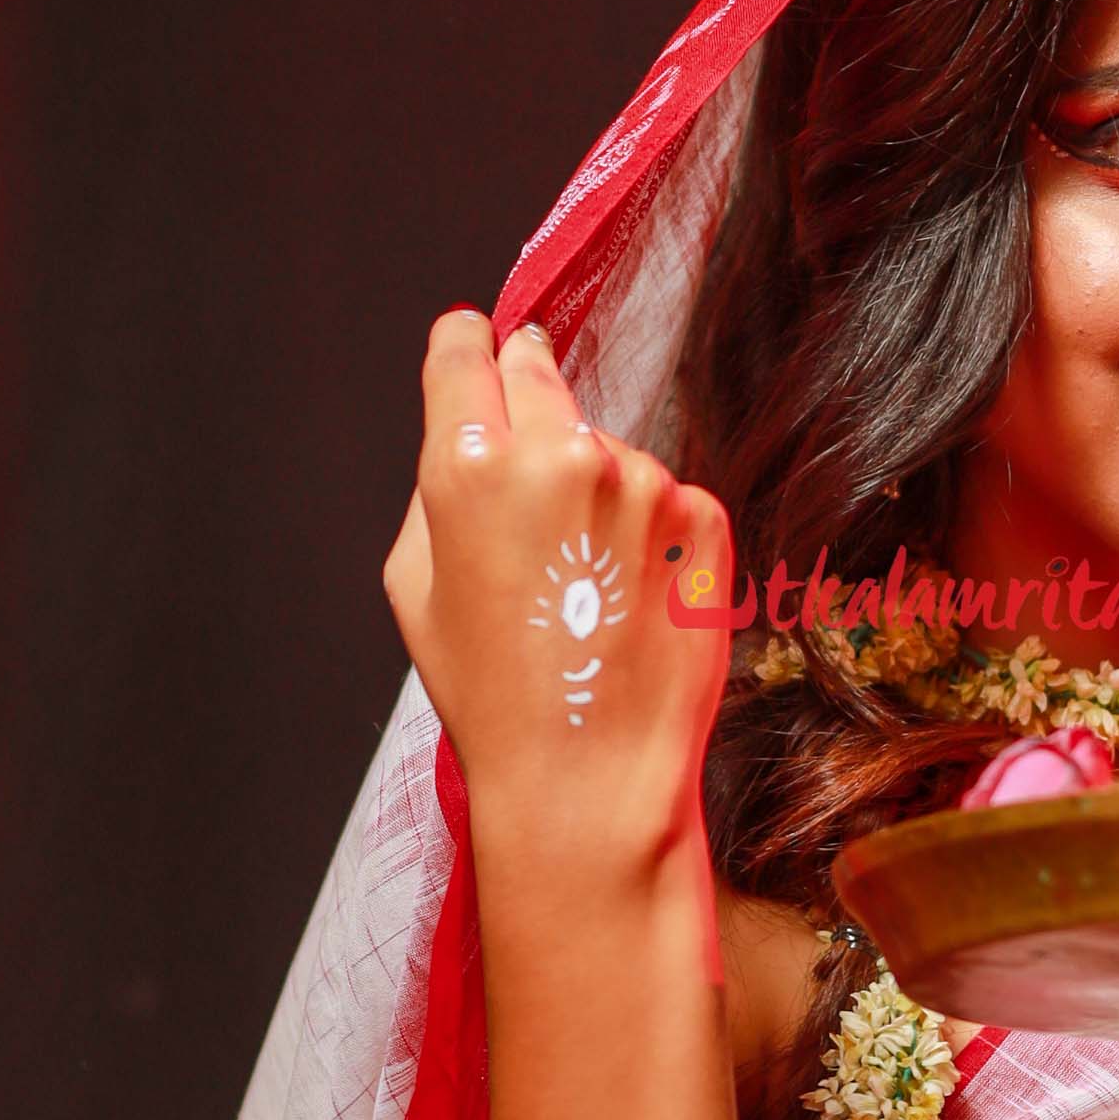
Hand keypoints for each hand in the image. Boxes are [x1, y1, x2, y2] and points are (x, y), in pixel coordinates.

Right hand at [384, 312, 732, 870]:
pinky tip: (629, 599)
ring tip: (583, 585)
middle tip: (529, 460)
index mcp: (470, 467)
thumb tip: (468, 434)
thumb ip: (436, 492)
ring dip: (594, 486)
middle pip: (539, 374)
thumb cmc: (493, 693)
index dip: (467, 345)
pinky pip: (664, 497)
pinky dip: (649, 532)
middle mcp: (559, 454)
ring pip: (605, 447)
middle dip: (528, 395)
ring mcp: (641, 480)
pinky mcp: (702, 512)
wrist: (591, 776)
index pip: (465, 352)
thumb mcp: (416, 588)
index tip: (477, 342)